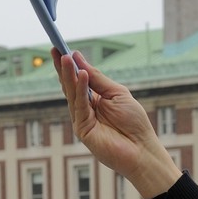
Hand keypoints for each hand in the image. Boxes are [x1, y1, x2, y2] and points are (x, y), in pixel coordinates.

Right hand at [52, 49, 180, 198]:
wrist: (142, 150)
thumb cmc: (134, 123)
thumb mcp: (117, 93)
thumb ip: (98, 78)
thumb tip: (78, 58)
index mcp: (95, 100)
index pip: (78, 79)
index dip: (70, 65)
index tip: (60, 48)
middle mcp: (86, 110)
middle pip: (71, 85)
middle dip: (63, 68)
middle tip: (55, 50)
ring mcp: (83, 120)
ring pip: (72, 94)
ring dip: (68, 75)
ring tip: (64, 57)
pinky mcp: (82, 130)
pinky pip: (80, 106)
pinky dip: (81, 89)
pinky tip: (81, 75)